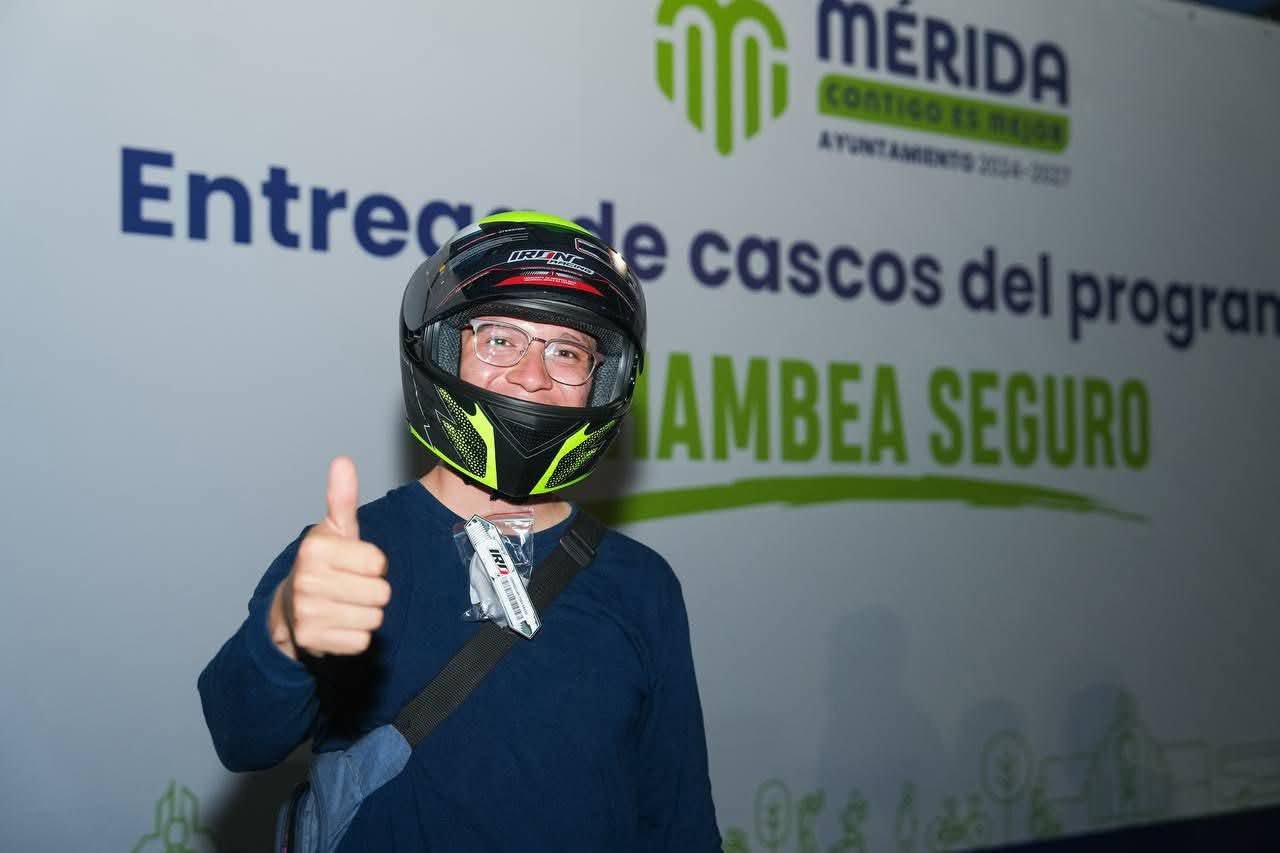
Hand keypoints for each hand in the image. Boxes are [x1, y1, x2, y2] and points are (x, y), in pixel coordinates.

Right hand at [269, 456, 390, 659]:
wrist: (289, 608)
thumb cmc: (322, 564)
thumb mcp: (334, 529)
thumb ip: (342, 498)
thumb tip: (342, 461)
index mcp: (316, 548)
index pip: (378, 563)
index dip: (373, 564)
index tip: (354, 564)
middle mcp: (308, 579)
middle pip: (380, 593)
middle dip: (373, 591)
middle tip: (351, 586)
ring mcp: (308, 612)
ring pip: (374, 618)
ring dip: (365, 613)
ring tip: (345, 604)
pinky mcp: (313, 640)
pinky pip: (362, 641)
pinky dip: (355, 635)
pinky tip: (339, 623)